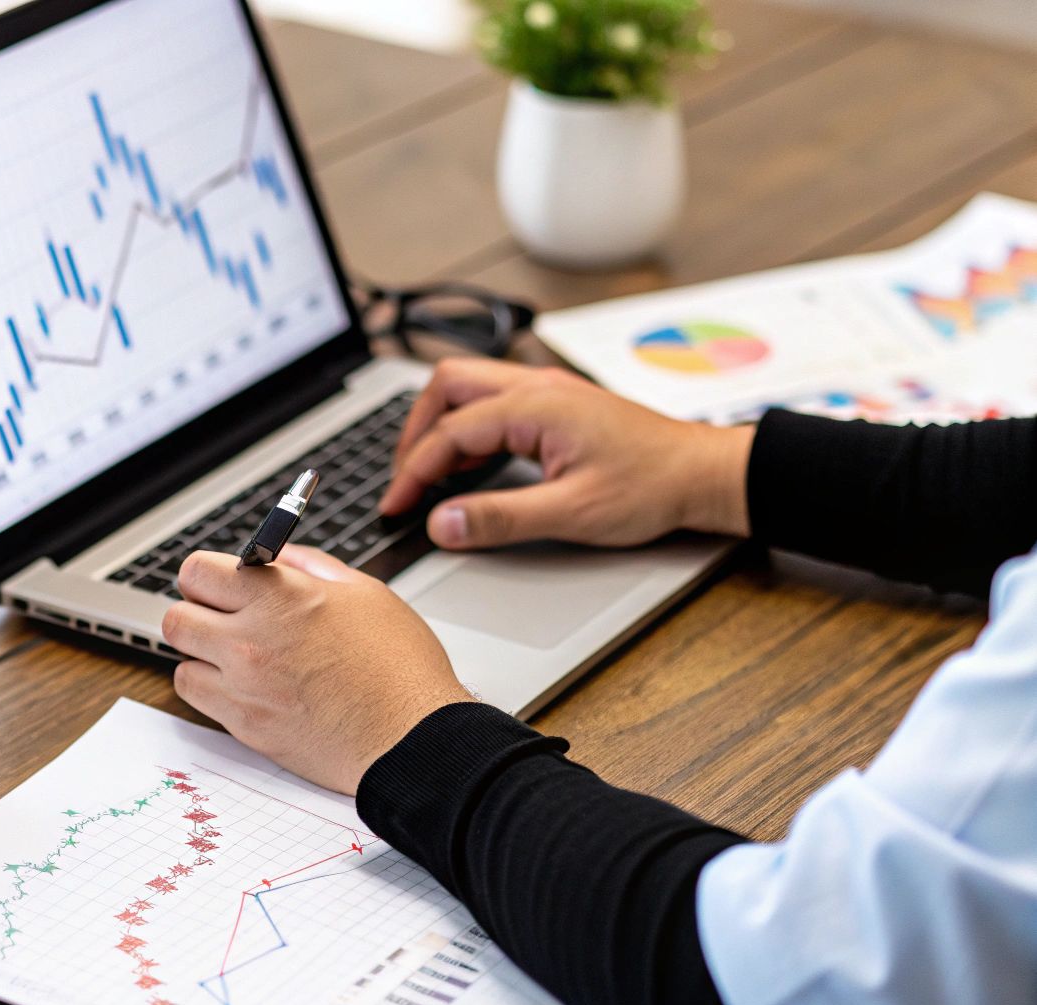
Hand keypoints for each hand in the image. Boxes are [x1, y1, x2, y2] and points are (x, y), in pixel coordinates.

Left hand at [161, 547, 472, 794]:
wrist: (412, 739)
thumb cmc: (400, 669)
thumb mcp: (365, 594)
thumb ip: (311, 566)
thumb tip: (279, 553)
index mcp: (280, 597)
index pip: (196, 571)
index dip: (206, 575)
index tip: (219, 582)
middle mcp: (251, 639)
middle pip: (177, 616)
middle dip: (197, 611)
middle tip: (222, 617)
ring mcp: (243, 686)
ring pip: (181, 659)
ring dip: (201, 653)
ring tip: (233, 655)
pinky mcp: (245, 725)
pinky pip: (196, 697)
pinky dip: (210, 689)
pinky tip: (241, 685)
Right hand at [376, 358, 754, 548]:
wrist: (704, 474)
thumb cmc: (653, 487)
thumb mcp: (572, 513)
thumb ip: (499, 519)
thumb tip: (443, 524)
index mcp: (535, 406)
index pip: (448, 432)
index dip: (412, 472)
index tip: (396, 506)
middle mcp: (537, 386)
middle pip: (446, 385)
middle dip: (415, 432)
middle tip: (405, 480)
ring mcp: (548, 389)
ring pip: (468, 385)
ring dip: (439, 423)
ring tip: (428, 471)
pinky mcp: (557, 402)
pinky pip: (493, 398)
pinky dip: (467, 425)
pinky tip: (468, 460)